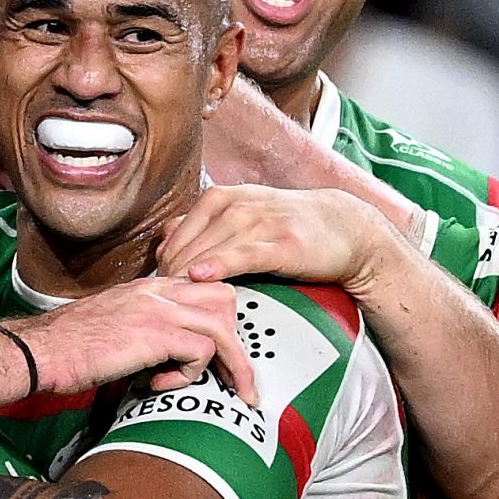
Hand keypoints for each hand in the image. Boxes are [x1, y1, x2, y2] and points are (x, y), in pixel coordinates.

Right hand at [12, 277, 258, 402]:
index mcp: (149, 287)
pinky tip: (158, 385)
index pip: (205, 286)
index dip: (221, 319)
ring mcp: (158, 308)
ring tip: (229, 390)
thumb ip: (146, 329)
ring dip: (230, 364)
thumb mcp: (117, 326)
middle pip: (225, 298)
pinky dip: (189, 375)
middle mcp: (158, 290)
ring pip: (222, 326)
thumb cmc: (70, 348)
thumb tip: (172, 355)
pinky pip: (200, 351)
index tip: (226, 353)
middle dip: (235, 339)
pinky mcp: (155, 332)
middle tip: (235, 375)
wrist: (41, 351)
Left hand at [155, 184, 397, 293]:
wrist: (344, 228)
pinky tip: (202, 276)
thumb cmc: (289, 226)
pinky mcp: (283, 244)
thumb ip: (204, 224)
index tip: (155, 286)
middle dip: (171, 272)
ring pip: (212, 247)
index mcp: (224, 197)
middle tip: (158, 301)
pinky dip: (221, 263)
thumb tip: (166, 237)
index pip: (179, 229)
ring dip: (187, 272)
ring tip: (170, 296)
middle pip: (191, 242)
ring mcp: (262, 223)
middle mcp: (239, 205)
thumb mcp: (243, 215)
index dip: (164, 259)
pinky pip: (244, 254)